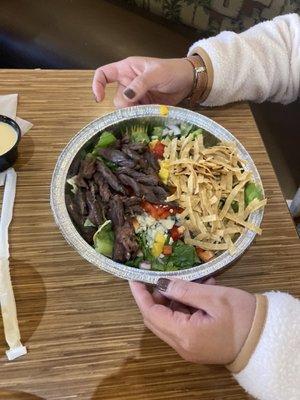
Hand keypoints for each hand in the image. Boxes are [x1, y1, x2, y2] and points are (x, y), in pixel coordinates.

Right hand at [92, 57, 193, 107]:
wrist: (188, 81)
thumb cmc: (172, 70)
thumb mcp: (156, 73)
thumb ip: (140, 84)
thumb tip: (126, 97)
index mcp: (126, 69)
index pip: (103, 74)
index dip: (97, 85)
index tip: (99, 98)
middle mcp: (128, 83)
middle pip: (117, 98)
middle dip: (125, 104)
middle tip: (139, 104)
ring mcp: (136, 96)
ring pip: (126, 109)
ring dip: (135, 111)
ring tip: (149, 108)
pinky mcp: (144, 106)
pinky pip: (136, 114)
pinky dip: (141, 116)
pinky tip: (151, 112)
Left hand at [129, 278, 255, 364]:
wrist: (266, 340)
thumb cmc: (243, 317)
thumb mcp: (213, 297)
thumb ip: (184, 290)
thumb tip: (161, 283)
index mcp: (184, 335)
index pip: (151, 314)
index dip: (140, 295)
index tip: (134, 278)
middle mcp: (182, 345)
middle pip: (156, 319)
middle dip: (154, 296)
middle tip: (158, 276)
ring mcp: (189, 347)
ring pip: (168, 320)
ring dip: (172, 300)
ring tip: (188, 282)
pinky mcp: (196, 344)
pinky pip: (181, 323)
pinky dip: (184, 307)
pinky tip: (198, 291)